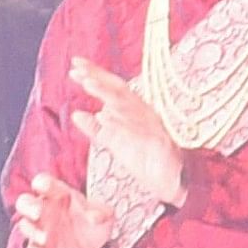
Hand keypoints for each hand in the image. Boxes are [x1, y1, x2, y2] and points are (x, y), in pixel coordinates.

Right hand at [10, 173, 104, 247]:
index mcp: (60, 195)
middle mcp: (45, 210)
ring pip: (24, 225)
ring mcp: (40, 229)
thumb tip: (95, 216)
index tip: (41, 186)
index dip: (42, 183)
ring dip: (32, 231)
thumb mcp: (106, 217)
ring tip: (45, 238)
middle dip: (28, 206)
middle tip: (37, 212)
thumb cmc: (93, 226)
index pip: (45, 183)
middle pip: (24, 202)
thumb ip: (102, 213)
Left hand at [68, 59, 185, 206]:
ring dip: (107, 93)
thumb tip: (76, 114)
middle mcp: (143, 112)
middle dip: (98, 76)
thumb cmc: (146, 161)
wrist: (172, 182)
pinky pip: (137, 130)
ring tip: (88, 83)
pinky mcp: (158, 142)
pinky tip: (103, 116)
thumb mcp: (115, 144)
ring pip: (128, 104)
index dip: (95, 75)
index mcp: (134, 110)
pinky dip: (120, 123)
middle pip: (119, 89)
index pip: (113, 88)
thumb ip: (97, 130)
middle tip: (77, 67)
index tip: (75, 65)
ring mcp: (152, 125)